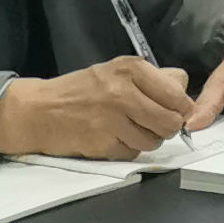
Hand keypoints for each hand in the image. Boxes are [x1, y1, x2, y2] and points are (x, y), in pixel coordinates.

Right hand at [0, 56, 194, 159]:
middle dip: (169, 127)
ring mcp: (112, 120)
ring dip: (149, 140)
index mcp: (131, 69)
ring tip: (133, 130)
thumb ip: (153, 79)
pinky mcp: (102, 144)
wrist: (38, 111)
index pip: (177, 94)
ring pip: (154, 140)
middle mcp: (123, 93)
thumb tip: (185, 93)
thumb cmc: (82, 90)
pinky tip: (115, 139)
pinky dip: (129, 149)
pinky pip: (132, 153)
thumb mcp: (117, 71)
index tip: (177, 112)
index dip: (183, 108)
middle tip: (158, 125)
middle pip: (171, 121)